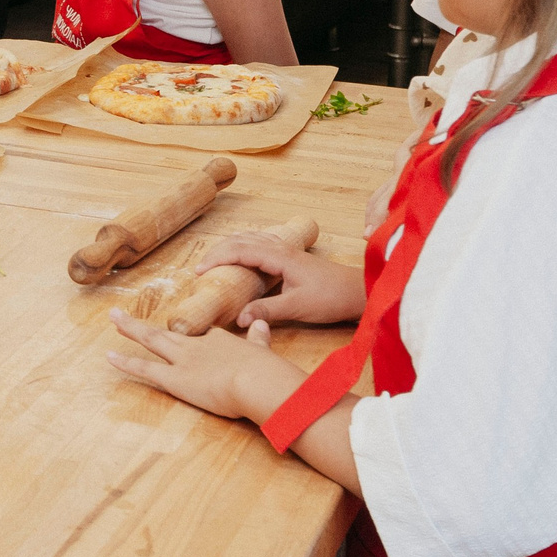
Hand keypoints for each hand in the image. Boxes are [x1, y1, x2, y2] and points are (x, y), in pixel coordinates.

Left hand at [106, 311, 305, 422]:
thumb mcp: (263, 350)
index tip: (190, 340)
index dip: (195, 340)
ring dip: (131, 329)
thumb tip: (261, 324)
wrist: (258, 381)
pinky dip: (126, 362)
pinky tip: (110, 357)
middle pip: (168, 332)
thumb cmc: (266, 371)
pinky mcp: (175, 379)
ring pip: (152, 341)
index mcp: (220, 340)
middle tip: (121, 315)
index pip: (204, 338)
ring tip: (114, 318)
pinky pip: (145, 369)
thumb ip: (259, 337)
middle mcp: (197, 345)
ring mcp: (183, 360)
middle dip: (144, 325)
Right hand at [194, 235, 365, 326]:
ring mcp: (286, 250)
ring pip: (250, 239)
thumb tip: (237, 317)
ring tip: (213, 261)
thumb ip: (266, 310)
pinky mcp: (291, 256)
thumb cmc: (331, 298)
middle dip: (217, 251)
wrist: (358, 292)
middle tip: (200, 268)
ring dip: (230, 246)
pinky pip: (260, 243)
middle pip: (241, 240)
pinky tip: (241, 256)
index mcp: (279, 257)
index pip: (239, 250)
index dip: (216, 258)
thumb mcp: (297, 307)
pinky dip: (243, 247)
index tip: (198, 272)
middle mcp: (280, 248)